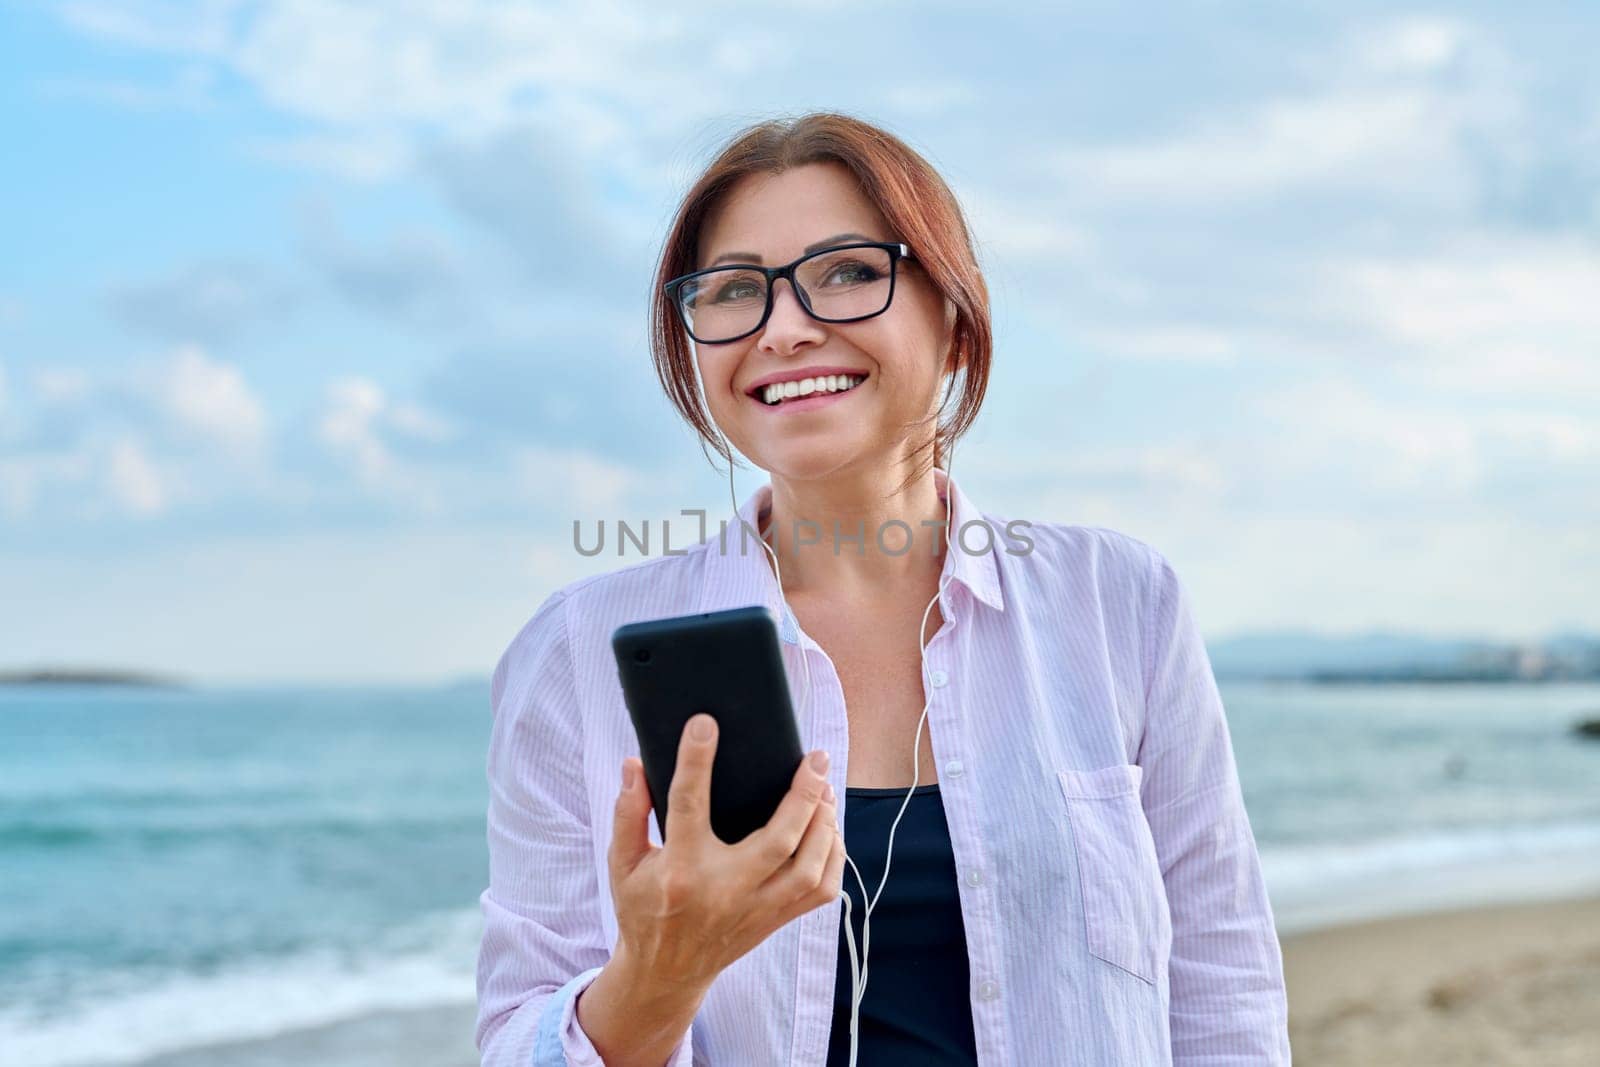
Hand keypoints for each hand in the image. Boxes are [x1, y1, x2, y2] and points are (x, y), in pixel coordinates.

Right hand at [607, 713, 844, 993]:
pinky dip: (832, 857)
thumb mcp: (623, 863)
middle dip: (803, 795)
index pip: (688, 806)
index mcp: (679, 871)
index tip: (705, 724)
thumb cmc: (644, 908)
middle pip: (777, 841)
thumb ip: (627, 813)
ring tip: (825, 788)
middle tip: (816, 758)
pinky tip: (828, 828)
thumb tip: (634, 764)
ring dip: (824, 824)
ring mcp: (755, 910)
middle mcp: (723, 891)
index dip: (695, 762)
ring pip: (808, 868)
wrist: (666, 974)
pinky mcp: (775, 921)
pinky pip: (820, 891)